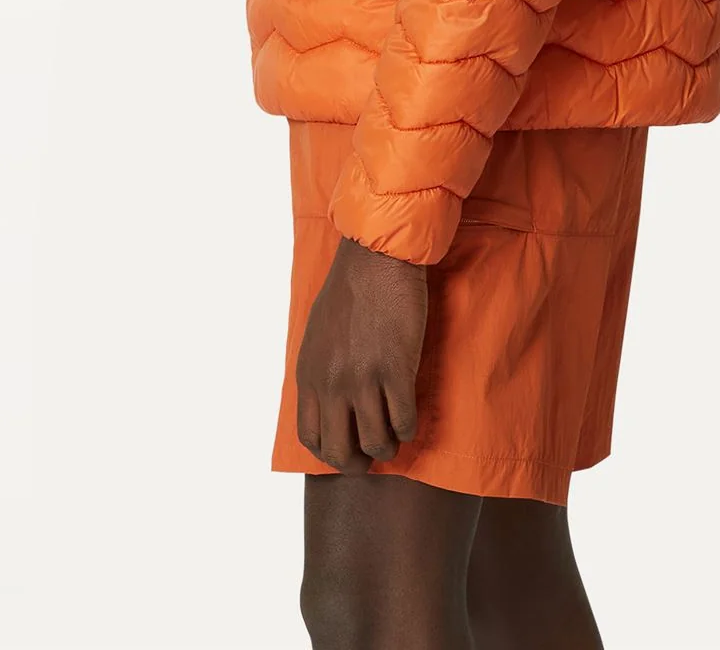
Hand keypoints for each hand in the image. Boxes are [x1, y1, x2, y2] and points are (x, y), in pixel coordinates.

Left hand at [294, 234, 428, 472]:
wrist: (377, 257)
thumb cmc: (350, 289)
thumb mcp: (317, 334)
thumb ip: (320, 370)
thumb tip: (329, 400)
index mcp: (308, 374)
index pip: (310, 437)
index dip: (330, 452)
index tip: (346, 449)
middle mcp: (332, 383)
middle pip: (340, 451)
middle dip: (358, 462)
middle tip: (372, 454)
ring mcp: (363, 378)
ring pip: (376, 442)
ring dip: (388, 446)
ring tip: (395, 436)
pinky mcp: (396, 369)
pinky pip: (403, 420)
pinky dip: (408, 427)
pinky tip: (410, 417)